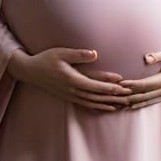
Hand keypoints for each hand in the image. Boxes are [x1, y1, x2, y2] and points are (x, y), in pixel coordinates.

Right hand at [7, 46, 132, 111]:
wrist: (30, 71)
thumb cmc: (46, 59)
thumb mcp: (61, 53)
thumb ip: (78, 55)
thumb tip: (95, 54)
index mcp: (72, 79)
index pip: (95, 85)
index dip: (110, 86)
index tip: (123, 86)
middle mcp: (72, 90)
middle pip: (97, 95)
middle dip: (114, 96)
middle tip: (130, 97)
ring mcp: (70, 95)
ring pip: (93, 102)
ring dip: (108, 103)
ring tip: (123, 105)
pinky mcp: (69, 97)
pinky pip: (86, 104)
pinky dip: (98, 107)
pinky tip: (107, 107)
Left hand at [117, 41, 160, 108]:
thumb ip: (160, 55)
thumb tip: (145, 57)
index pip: (146, 84)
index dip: (132, 85)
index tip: (120, 84)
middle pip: (145, 95)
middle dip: (129, 97)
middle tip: (114, 97)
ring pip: (148, 100)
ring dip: (133, 103)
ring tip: (119, 105)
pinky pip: (154, 100)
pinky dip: (142, 104)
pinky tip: (133, 106)